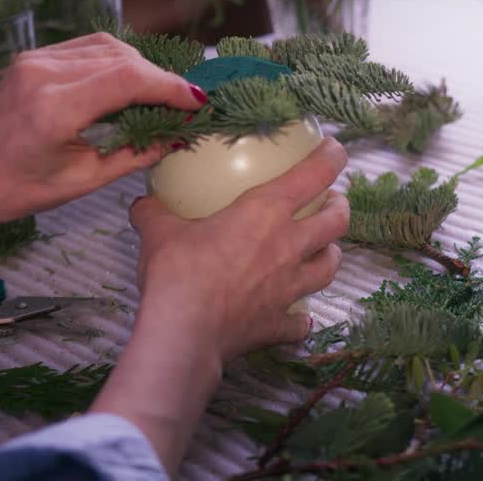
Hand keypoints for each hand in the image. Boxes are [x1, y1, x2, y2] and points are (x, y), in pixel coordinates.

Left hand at [0, 32, 206, 226]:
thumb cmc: (13, 188)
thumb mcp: (79, 181)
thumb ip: (132, 156)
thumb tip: (176, 139)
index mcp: (53, 108)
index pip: (127, 79)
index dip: (169, 87)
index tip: (197, 102)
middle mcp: (44, 73)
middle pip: (123, 58)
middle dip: (161, 78)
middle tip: (185, 104)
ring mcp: (37, 60)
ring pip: (109, 47)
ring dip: (142, 68)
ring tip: (162, 96)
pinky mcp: (35, 57)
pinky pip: (89, 49)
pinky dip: (119, 63)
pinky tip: (131, 85)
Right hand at [90, 139, 348, 473]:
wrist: (183, 333)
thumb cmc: (177, 273)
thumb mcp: (159, 232)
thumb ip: (154, 212)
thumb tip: (143, 202)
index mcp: (266, 212)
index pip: (315, 174)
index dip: (331, 156)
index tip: (332, 149)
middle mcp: (289, 246)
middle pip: (337, 222)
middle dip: (339, 207)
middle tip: (330, 201)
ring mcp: (289, 288)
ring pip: (330, 267)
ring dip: (331, 254)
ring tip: (323, 250)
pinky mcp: (279, 323)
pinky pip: (302, 321)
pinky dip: (302, 317)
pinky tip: (299, 316)